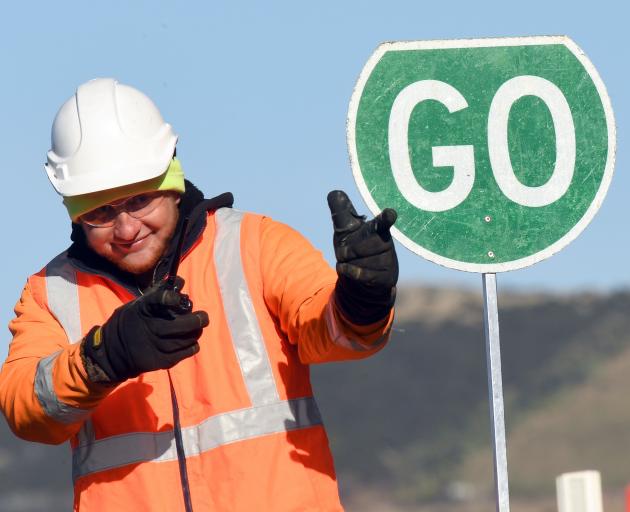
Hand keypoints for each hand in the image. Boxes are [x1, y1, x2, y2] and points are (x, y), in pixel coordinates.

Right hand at [82, 277, 208, 383]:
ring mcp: (156, 346)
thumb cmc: (130, 323)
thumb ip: (158, 294)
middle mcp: (149, 328)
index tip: (178, 297)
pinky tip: (189, 340)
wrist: (112, 353)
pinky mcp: (162, 361)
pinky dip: (192, 345)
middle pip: (180, 325)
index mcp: (141, 310)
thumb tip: (179, 281)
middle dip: (198, 319)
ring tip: (196, 328)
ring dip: (196, 332)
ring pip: (187, 339)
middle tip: (203, 316)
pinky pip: (187, 351)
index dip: (170, 297)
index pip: (157, 300)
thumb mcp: (137, 305)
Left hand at [327, 190, 397, 323]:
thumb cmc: (353, 249)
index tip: (390, 214)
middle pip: (354, 247)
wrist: (363, 282)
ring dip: (348, 263)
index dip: (385, 218)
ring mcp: (387, 261)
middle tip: (350, 252)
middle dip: (346, 251)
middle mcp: (386, 243)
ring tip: (356, 263)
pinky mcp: (385, 278)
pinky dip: (348, 271)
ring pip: (356, 261)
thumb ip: (341, 211)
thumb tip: (334, 192)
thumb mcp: (345, 229)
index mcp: (378, 229)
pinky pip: (359, 273)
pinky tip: (347, 269)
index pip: (382, 222)